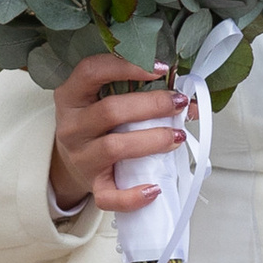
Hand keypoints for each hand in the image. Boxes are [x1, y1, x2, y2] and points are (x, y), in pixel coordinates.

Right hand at [48, 55, 193, 215]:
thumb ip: (143, 93)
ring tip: (178, 137)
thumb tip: (190, 102)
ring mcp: (80, 156)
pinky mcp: (91, 184)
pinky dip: (132, 196)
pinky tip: (154, 188)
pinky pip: (108, 196)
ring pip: (115, 147)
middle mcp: (72, 125)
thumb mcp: (110, 101)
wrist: (75, 162)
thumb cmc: (101, 125)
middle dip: (152, 105)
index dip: (125, 66)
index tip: (160, 69)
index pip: (91, 71)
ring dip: (152, 140)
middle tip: (179, 103)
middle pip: (111, 110)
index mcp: (72, 96)